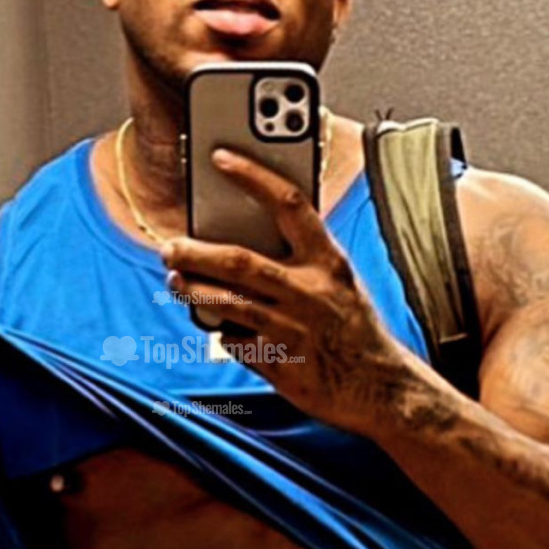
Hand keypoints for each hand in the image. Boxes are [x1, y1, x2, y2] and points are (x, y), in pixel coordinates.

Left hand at [161, 149, 411, 432]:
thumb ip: (300, 260)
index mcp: (328, 261)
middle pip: (239, 261)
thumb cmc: (352, 328)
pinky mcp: (278, 364)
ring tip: (176, 282)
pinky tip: (221, 328)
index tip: (221, 158)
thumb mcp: (339, 283)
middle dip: (195, 252)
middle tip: (169, 247)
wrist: (379, 389)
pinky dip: (222, 334)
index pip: (289, 204)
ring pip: (226, 303)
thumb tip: (241, 238)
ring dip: (193, 291)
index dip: (253, 176)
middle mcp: (310, 291)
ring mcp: (292, 330)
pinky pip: (234, 343)